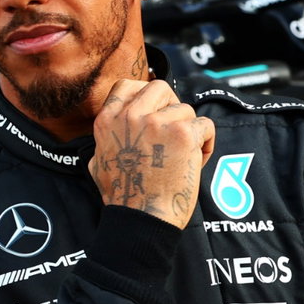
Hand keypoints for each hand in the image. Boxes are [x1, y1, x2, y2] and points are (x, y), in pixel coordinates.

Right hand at [89, 78, 216, 228]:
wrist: (141, 219)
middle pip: (160, 87)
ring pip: (186, 109)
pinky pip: (205, 126)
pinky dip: (206, 143)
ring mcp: (158, 122)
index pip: (127, 85)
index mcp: (108, 120)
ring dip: (190, 130)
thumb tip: (114, 127)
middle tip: (175, 130)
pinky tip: (195, 161)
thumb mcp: (98, 161)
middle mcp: (132, 116)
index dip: (146, 95)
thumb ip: (107, 138)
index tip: (155, 111)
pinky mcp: (183, 134)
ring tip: (183, 155)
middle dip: (172, 106)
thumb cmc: (123, 198)